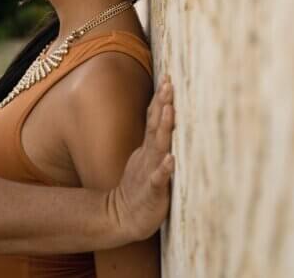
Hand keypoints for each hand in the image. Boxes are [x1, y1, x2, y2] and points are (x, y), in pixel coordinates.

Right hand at [107, 76, 174, 242]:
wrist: (122, 216)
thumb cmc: (140, 185)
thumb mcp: (147, 157)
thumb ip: (156, 137)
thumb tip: (165, 112)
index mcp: (149, 147)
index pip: (154, 118)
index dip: (160, 98)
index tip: (167, 77)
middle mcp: (149, 155)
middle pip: (156, 126)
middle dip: (163, 103)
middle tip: (169, 83)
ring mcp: (149, 172)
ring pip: (158, 147)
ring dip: (164, 128)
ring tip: (170, 110)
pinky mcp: (153, 191)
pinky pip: (159, 179)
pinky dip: (164, 169)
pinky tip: (171, 160)